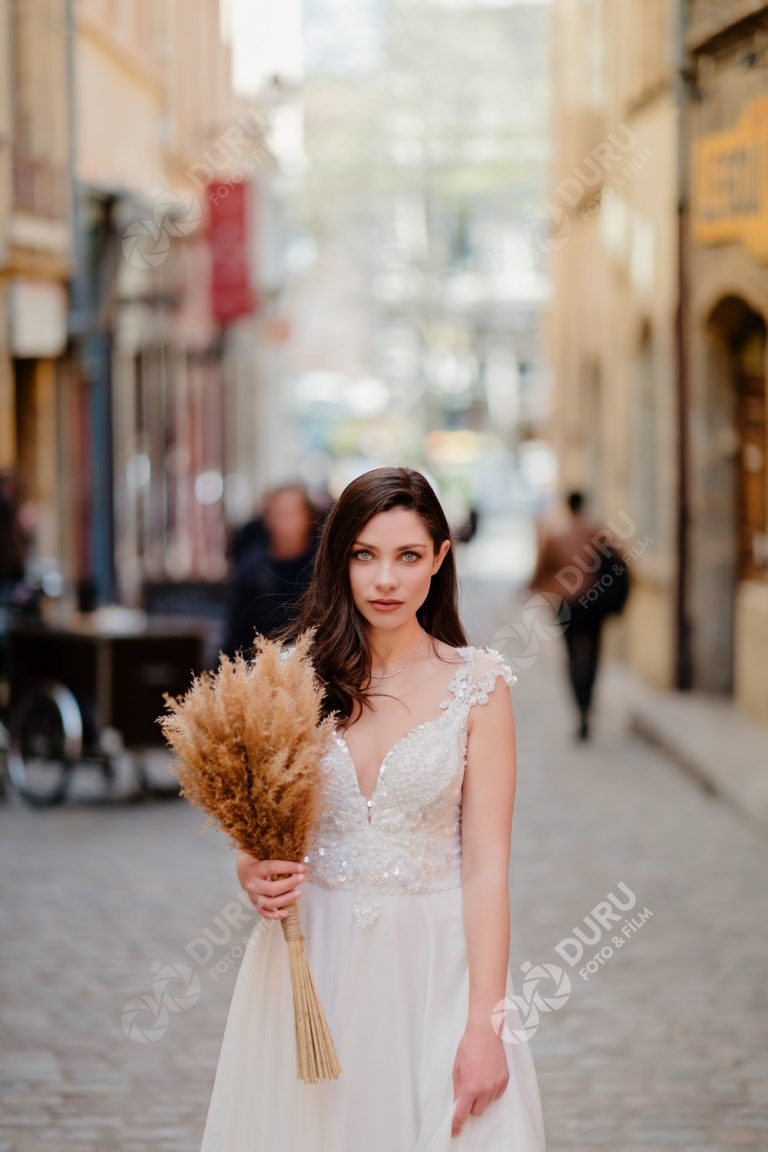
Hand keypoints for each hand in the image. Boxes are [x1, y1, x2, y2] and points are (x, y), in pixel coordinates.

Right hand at [237, 853, 305, 919]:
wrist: (242, 868)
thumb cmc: (256, 859)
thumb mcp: (263, 853)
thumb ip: (277, 855)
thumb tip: (298, 858)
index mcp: (254, 869)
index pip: (272, 868)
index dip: (288, 868)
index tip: (302, 868)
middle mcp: (251, 884)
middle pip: (271, 889)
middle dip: (289, 884)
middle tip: (302, 879)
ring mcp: (252, 896)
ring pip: (269, 903)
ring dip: (286, 900)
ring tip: (299, 893)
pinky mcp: (254, 904)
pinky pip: (264, 913)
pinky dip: (275, 915)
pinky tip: (286, 912)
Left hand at [451, 1023, 508, 1137]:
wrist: (486, 1032)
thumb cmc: (468, 1047)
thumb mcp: (457, 1068)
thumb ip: (458, 1089)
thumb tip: (458, 1104)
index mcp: (470, 1087)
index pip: (463, 1113)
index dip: (457, 1124)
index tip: (455, 1131)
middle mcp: (485, 1089)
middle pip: (477, 1111)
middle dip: (471, 1105)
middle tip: (468, 1090)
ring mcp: (496, 1085)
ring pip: (487, 1104)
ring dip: (481, 1098)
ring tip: (478, 1078)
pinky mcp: (505, 1080)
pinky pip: (496, 1095)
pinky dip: (491, 1091)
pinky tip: (487, 1075)